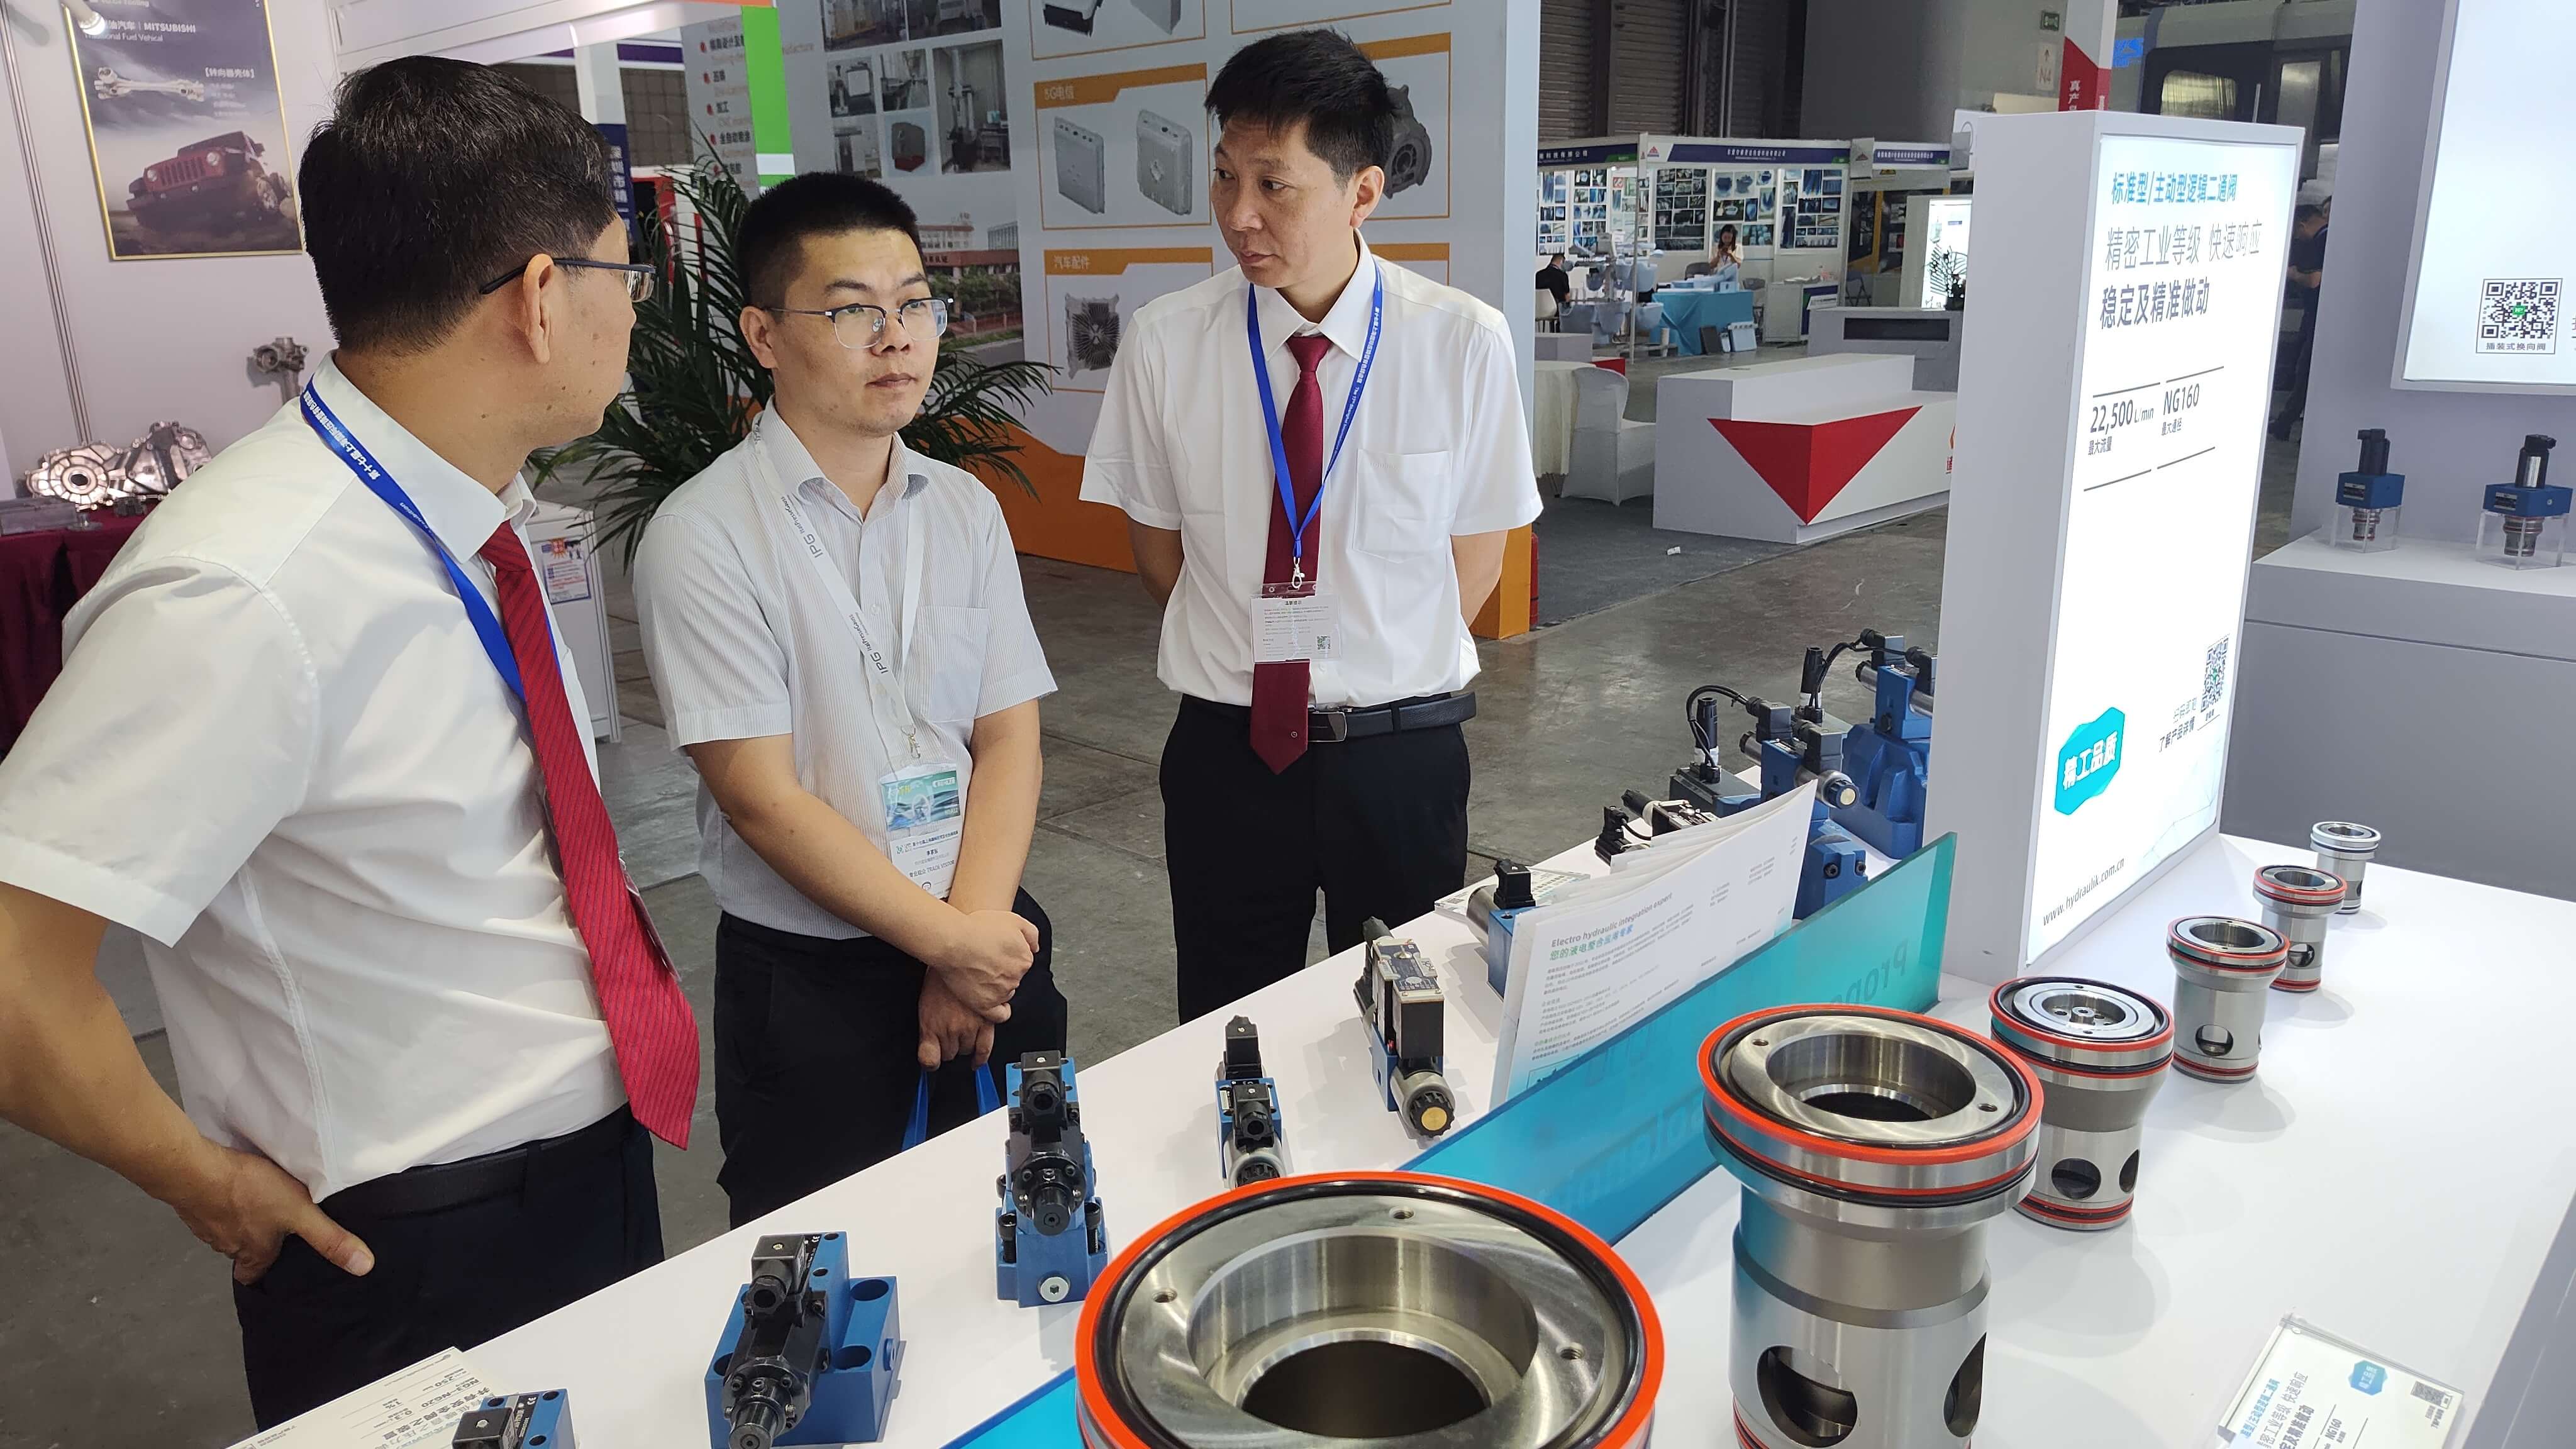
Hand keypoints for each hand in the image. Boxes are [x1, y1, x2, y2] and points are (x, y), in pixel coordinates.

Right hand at [167, 1143, 372, 1285]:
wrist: (197, 1170)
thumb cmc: (249, 1192)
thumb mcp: (300, 1212)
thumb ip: (329, 1238)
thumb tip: (363, 1266)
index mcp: (253, 1252)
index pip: (254, 1276)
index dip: (263, 1273)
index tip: (273, 1267)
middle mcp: (227, 1244)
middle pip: (241, 1252)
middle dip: (255, 1243)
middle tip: (271, 1229)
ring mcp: (207, 1225)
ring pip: (225, 1230)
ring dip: (239, 1220)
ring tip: (256, 1204)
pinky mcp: (194, 1203)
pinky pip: (209, 1208)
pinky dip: (221, 1202)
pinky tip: (231, 1187)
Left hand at [918, 970, 997, 1068]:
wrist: (956, 957)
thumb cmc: (938, 978)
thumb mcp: (923, 1004)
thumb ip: (927, 1029)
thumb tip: (929, 1051)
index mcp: (932, 1026)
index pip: (930, 1059)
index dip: (931, 1060)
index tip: (932, 1060)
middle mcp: (950, 1029)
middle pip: (950, 1054)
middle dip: (948, 1048)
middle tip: (949, 1039)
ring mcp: (970, 1026)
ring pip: (967, 1051)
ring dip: (964, 1047)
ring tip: (962, 1037)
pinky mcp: (986, 1021)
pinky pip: (985, 1048)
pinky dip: (980, 1057)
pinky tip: (977, 1060)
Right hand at [934, 908, 1037, 1018]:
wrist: (953, 941)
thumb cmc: (977, 928)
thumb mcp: (1012, 919)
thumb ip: (1031, 934)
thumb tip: (1036, 947)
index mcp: (1025, 959)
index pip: (1022, 963)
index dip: (1008, 957)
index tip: (996, 953)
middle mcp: (1017, 977)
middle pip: (1014, 977)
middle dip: (1003, 971)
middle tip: (985, 962)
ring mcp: (1002, 992)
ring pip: (1005, 993)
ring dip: (997, 987)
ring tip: (979, 975)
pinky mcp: (985, 1004)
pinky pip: (999, 1015)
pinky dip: (999, 1011)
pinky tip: (992, 1002)